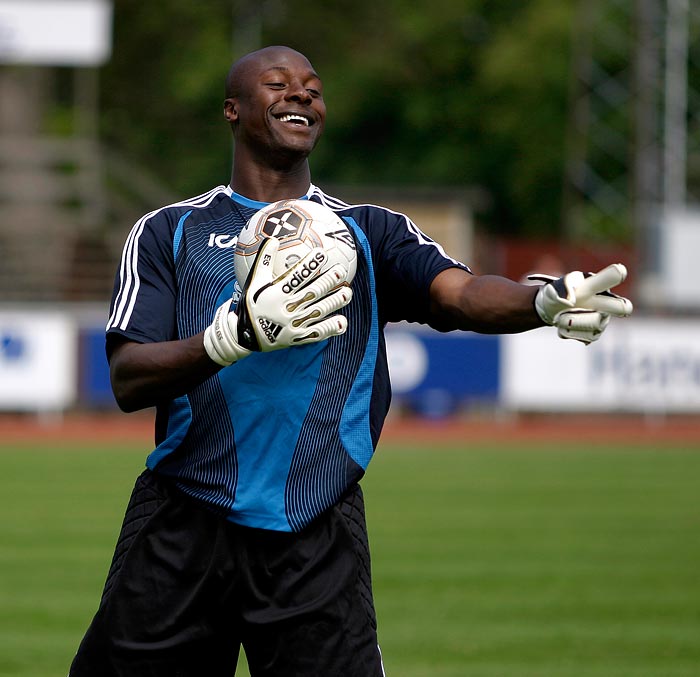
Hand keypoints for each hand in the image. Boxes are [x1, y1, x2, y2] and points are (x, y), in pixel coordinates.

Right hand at [204, 237, 351, 365]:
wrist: (243, 336)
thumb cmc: (251, 304)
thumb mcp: (253, 282)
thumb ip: (264, 261)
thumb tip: (272, 238)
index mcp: (276, 294)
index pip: (295, 278)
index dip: (309, 266)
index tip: (321, 254)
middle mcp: (286, 309)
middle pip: (311, 294)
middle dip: (327, 282)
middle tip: (341, 270)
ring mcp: (293, 325)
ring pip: (317, 313)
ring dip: (333, 302)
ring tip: (347, 293)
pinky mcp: (297, 338)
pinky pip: (316, 334)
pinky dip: (329, 329)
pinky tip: (343, 322)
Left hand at [530, 263, 632, 343]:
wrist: (552, 310)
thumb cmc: (558, 293)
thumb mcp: (555, 288)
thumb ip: (562, 290)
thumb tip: (570, 301)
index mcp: (598, 284)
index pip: (612, 276)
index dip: (616, 274)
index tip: (619, 270)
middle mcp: (607, 301)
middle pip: (623, 307)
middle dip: (616, 308)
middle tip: (605, 308)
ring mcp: (603, 318)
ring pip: (593, 325)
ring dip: (571, 322)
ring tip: (560, 316)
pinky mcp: (595, 333)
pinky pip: (585, 336)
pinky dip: (568, 332)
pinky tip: (563, 325)